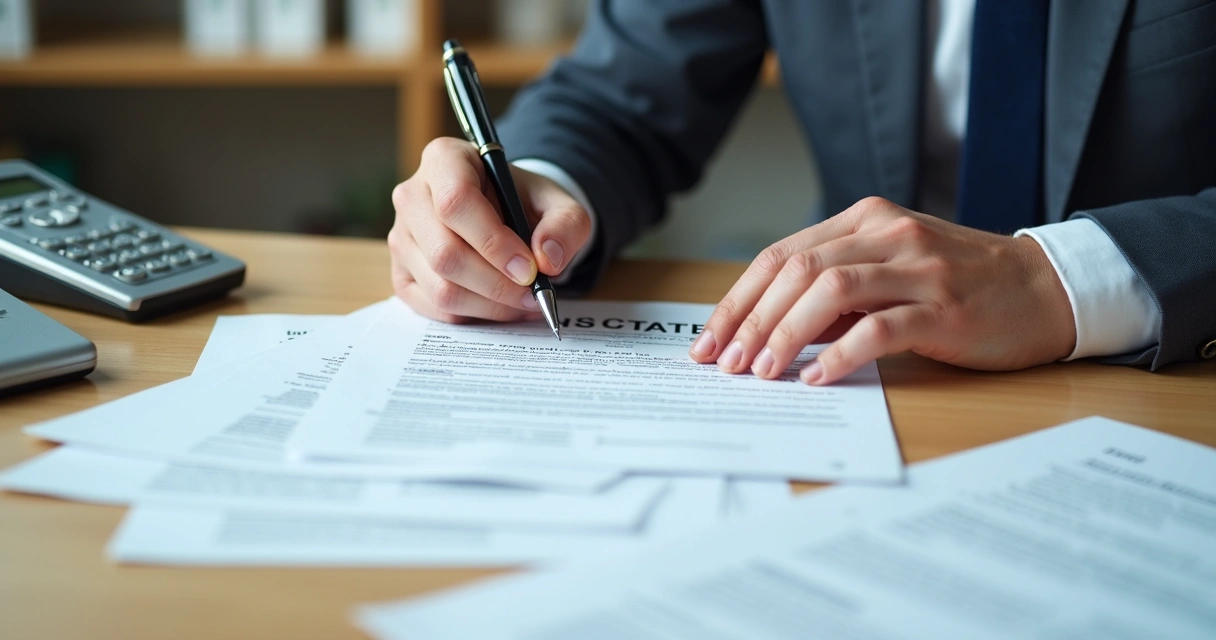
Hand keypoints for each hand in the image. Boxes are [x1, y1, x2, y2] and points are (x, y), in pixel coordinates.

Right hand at [389, 137, 592, 322]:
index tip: (530, 269)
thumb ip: (565, 225)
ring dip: (490, 305)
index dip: (494, 243)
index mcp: (444, 160)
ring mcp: (400, 237)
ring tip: (525, 301)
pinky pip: (433, 307)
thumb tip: (548, 260)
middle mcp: (411, 195)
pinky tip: (501, 306)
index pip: (456, 203)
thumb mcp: (559, 203)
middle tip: (535, 293)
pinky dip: (473, 315)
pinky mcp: (400, 273)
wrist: (504, 213)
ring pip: (439, 286)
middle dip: (496, 284)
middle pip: (445, 253)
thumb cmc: (524, 202)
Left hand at [688, 197, 1076, 383]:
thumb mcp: (889, 271)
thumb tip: (768, 329)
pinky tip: (817, 378)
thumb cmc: (959, 284)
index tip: (709, 340)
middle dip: (750, 319)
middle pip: (796, 269)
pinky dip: (841, 354)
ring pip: (830, 291)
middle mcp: (887, 234)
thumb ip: (835, 290)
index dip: (738, 299)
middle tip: (724, 362)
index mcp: (865, 220)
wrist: (1044, 287)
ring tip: (762, 371)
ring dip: (785, 333)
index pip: (780, 255)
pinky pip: (881, 328)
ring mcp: (918, 268)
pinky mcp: (945, 307)